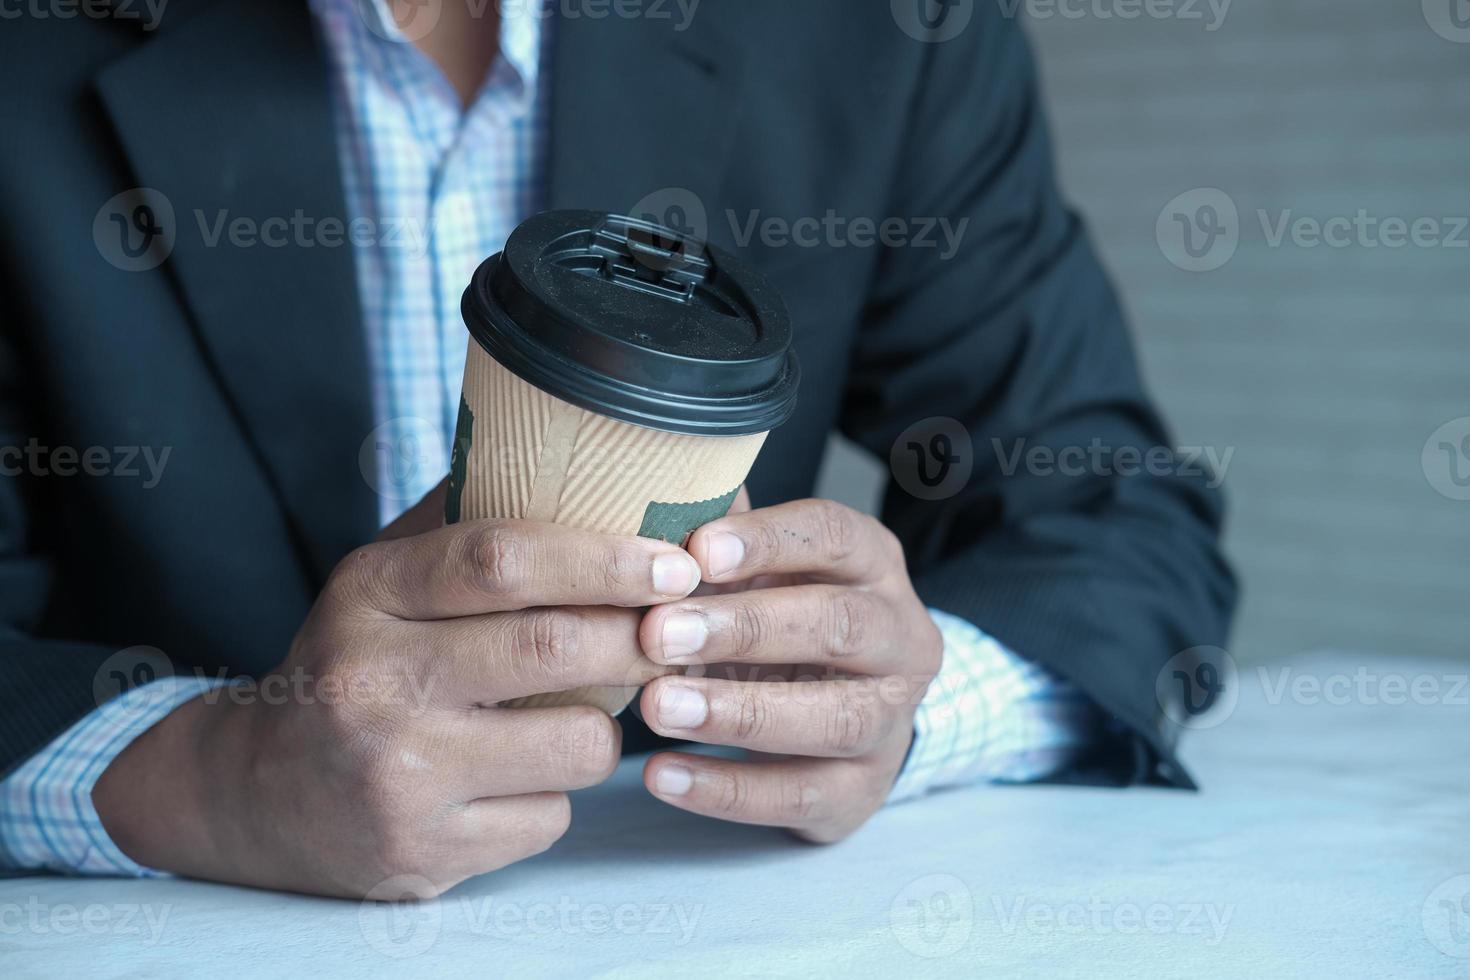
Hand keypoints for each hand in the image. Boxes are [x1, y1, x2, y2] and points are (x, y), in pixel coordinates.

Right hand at [93, 481, 700, 897]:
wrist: (256, 794)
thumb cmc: (354, 665)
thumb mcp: (381, 580)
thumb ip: (464, 519)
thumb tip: (580, 454)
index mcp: (368, 595)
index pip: (503, 560)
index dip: (605, 558)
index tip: (674, 562)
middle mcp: (373, 683)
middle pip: (552, 648)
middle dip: (642, 638)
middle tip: (683, 631)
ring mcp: (398, 776)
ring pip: (574, 743)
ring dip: (609, 726)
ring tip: (587, 714)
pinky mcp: (424, 853)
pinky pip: (549, 818)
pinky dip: (558, 794)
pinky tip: (521, 780)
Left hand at [636, 498, 941, 842]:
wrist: (842, 715)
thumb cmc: (779, 622)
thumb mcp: (756, 573)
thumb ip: (712, 539)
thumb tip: (639, 497)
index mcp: (873, 565)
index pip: (835, 536)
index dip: (768, 543)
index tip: (696, 553)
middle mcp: (901, 638)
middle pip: (840, 626)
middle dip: (745, 629)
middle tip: (658, 635)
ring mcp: (891, 721)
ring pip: (833, 718)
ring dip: (739, 714)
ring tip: (656, 708)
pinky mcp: (862, 792)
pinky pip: (801, 795)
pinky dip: (727, 790)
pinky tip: (662, 775)